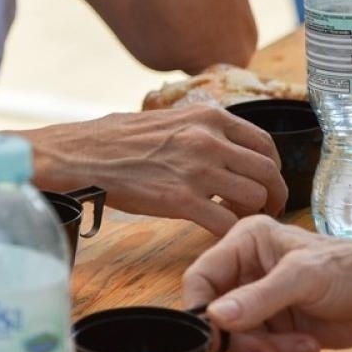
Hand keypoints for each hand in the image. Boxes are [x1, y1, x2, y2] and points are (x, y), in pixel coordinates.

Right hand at [32, 106, 286, 235]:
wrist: (78, 155)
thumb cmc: (112, 139)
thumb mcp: (165, 118)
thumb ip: (198, 130)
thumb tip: (220, 146)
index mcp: (207, 117)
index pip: (264, 143)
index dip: (271, 168)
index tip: (266, 182)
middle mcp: (208, 140)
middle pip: (267, 172)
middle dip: (273, 195)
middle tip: (266, 209)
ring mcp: (196, 170)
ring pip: (254, 198)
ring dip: (250, 214)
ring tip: (235, 220)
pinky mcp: (180, 200)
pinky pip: (225, 222)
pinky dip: (229, 232)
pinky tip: (218, 234)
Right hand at [183, 215, 351, 351]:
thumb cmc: (350, 271)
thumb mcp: (302, 278)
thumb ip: (258, 298)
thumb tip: (215, 317)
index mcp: (244, 244)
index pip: (201, 276)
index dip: (201, 308)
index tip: (214, 339)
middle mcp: (244, 272)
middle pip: (217, 315)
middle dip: (243, 339)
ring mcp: (257, 302)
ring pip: (237, 338)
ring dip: (267, 351)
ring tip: (300, 347)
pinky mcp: (272, 328)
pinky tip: (308, 347)